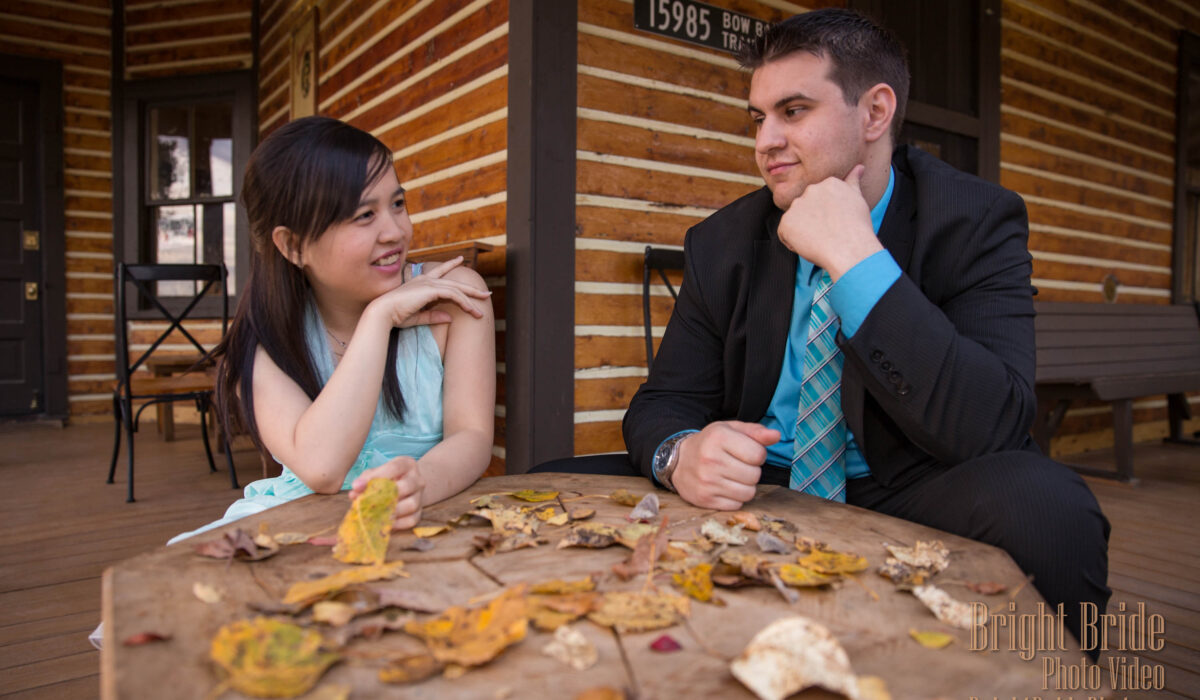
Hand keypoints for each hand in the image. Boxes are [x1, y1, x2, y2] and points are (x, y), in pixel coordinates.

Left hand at [350, 456, 425, 529]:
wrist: (407, 486)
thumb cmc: (387, 478)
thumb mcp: (377, 473)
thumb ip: (365, 480)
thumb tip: (355, 492)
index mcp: (407, 464)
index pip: (395, 468)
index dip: (376, 476)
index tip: (357, 486)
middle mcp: (417, 479)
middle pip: (406, 486)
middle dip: (385, 496)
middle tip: (368, 503)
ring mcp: (420, 496)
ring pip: (411, 504)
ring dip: (392, 511)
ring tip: (376, 515)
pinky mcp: (420, 511)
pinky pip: (412, 520)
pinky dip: (398, 524)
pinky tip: (385, 524)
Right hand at [369, 256, 491, 328]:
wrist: (383, 313)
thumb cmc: (395, 316)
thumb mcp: (418, 317)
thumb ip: (434, 316)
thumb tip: (450, 317)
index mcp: (420, 283)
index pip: (439, 271)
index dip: (450, 265)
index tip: (460, 259)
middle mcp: (426, 280)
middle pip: (454, 282)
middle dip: (470, 288)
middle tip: (485, 293)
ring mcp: (428, 283)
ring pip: (457, 289)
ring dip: (471, 300)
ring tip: (482, 310)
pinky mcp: (430, 290)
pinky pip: (453, 295)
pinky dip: (464, 303)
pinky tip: (471, 310)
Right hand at [671, 421, 779, 509]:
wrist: (679, 461)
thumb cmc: (710, 443)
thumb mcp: (730, 430)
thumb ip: (755, 432)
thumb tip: (776, 436)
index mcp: (719, 437)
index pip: (758, 455)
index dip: (757, 454)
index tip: (746, 453)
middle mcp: (711, 459)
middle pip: (755, 475)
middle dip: (751, 471)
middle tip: (738, 465)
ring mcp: (707, 481)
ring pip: (748, 493)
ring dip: (745, 486)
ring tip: (733, 477)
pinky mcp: (704, 499)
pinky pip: (736, 505)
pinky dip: (735, 498)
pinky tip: (725, 487)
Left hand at [777, 165, 881, 279]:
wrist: (849, 248)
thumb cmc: (857, 227)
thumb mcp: (858, 199)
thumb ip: (853, 181)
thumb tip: (859, 167)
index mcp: (828, 183)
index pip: (820, 199)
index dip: (828, 215)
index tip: (837, 223)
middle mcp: (811, 190)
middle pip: (807, 208)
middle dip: (814, 220)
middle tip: (829, 232)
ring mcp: (797, 205)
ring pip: (795, 221)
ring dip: (803, 231)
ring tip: (821, 239)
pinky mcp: (786, 222)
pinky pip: (785, 234)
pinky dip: (793, 242)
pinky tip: (810, 245)